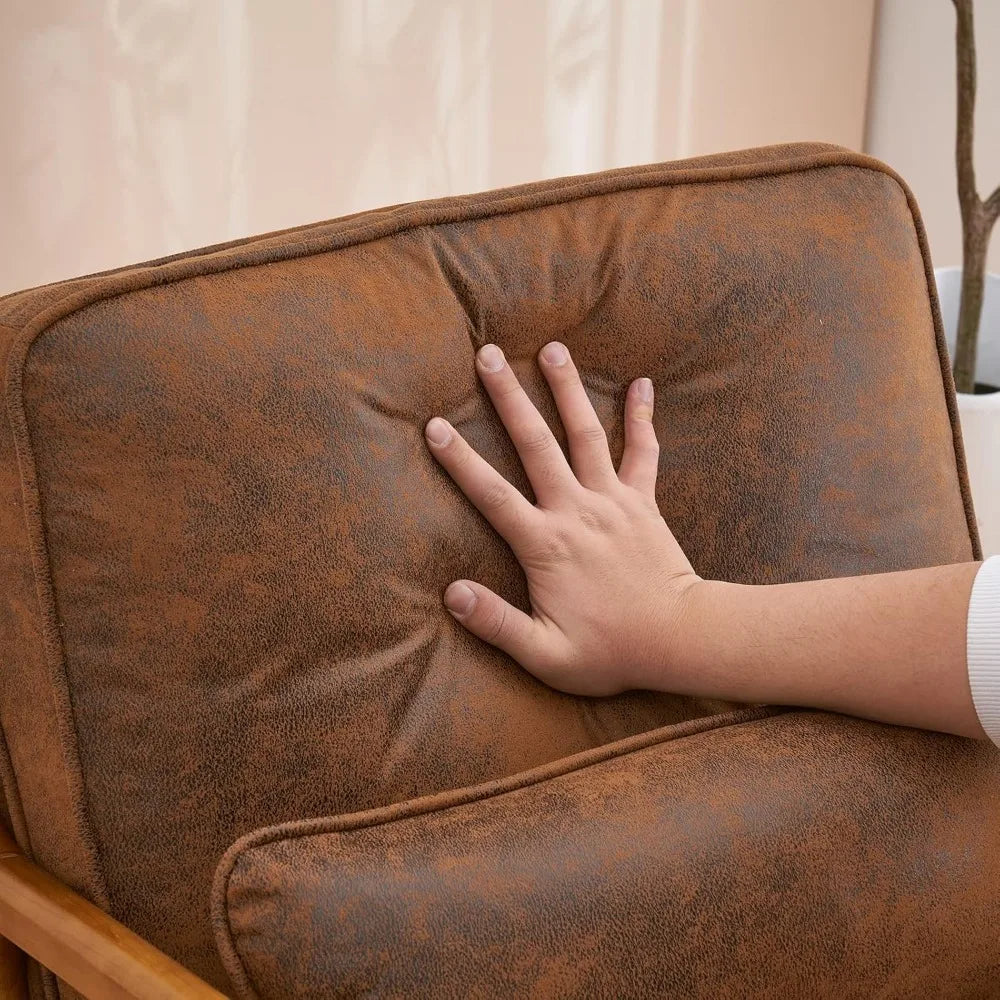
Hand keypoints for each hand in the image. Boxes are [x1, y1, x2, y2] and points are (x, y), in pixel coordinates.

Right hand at [424, 341, 700, 696]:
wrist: (680, 640)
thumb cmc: (611, 652)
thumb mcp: (546, 654)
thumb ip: (497, 624)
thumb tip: (451, 595)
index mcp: (546, 544)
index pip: (492, 494)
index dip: (460, 460)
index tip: (435, 426)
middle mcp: (577, 511)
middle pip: (536, 445)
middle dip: (509, 398)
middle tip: (489, 355)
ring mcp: (613, 501)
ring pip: (586, 434)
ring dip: (568, 390)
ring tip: (552, 348)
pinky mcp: (643, 503)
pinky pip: (644, 452)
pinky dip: (642, 417)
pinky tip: (642, 382)